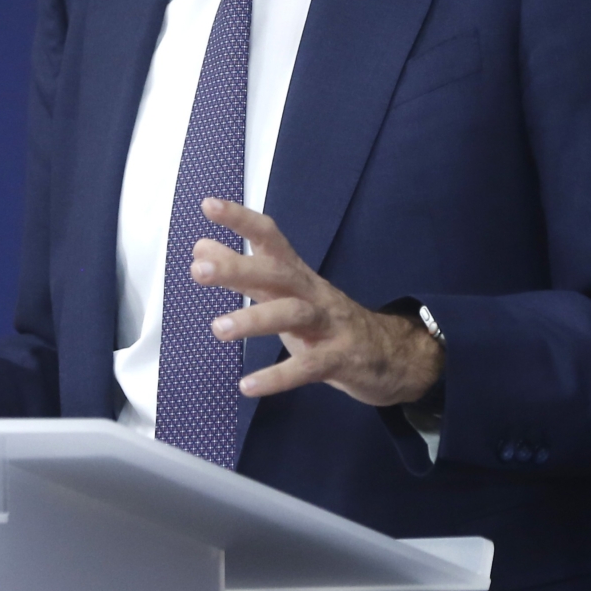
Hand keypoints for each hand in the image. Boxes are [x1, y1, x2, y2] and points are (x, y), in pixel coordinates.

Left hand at [191, 198, 442, 407]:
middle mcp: (312, 293)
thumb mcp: (285, 294)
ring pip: (294, 314)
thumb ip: (245, 274)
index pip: (270, 238)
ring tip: (218, 329)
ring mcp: (329, 325)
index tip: (208, 204)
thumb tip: (200, 249)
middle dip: (239, 268)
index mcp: (297, 275)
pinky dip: (277, 377)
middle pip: (278, 273)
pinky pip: (308, 367)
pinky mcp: (340, 359)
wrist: (392, 355)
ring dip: (255, 320)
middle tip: (198, 270)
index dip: (241, 220)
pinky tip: (247, 386)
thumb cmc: (326, 321)